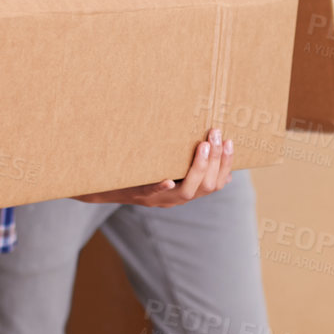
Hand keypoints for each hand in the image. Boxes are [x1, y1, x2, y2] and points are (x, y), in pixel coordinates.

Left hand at [73, 128, 233, 207]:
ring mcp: (157, 199)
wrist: (104, 188)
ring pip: (186, 192)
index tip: (230, 142)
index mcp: (185, 192)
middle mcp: (175, 199)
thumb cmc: (137, 175)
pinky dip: (162, 187)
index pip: (215, 184)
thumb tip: (210, 155)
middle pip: (205, 187)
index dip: (225, 165)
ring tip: (203, 146)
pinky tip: (169, 179)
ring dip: (197, 168)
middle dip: (215, 161)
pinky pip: (152, 194)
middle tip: (216, 135)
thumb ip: (186, 166)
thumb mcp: (164, 170)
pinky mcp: (137, 195)